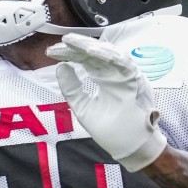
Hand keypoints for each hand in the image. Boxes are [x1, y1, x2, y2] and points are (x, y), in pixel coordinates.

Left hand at [46, 33, 167, 171]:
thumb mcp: (83, 107)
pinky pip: (124, 63)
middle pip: (94, 53)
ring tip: (75, 43)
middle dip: (77, 46)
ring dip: (92, 47)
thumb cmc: (111, 129)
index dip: (68, 54)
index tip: (51, 52)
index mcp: (102, 77)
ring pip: (108, 53)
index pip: (83, 60)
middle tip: (62, 42)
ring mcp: (125, 74)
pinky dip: (110, 56)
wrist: (130, 146)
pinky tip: (94, 51)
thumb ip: (72, 88)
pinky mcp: (136, 79)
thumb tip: (60, 67)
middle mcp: (113, 72)